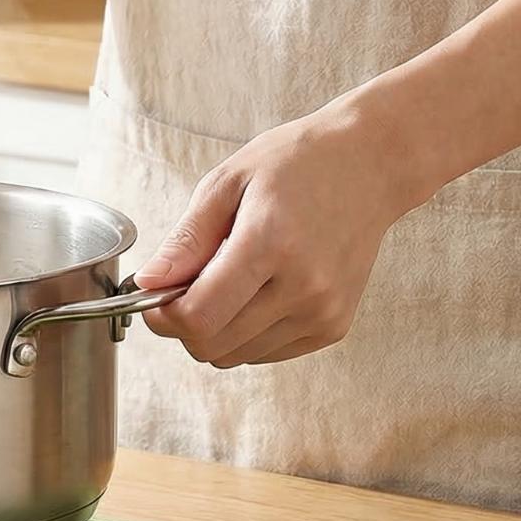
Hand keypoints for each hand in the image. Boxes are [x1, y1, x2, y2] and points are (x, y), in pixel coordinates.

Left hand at [134, 103, 413, 367]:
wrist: (372, 165)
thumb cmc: (298, 163)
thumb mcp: (228, 183)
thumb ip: (186, 240)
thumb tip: (147, 282)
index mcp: (270, 244)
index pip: (198, 318)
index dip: (162, 317)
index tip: (154, 298)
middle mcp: (303, 286)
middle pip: (212, 346)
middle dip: (182, 325)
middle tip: (185, 288)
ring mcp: (322, 311)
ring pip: (236, 356)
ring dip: (215, 331)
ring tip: (227, 282)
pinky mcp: (333, 326)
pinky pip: (266, 353)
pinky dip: (245, 333)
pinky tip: (255, 293)